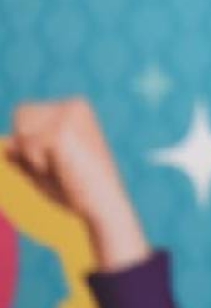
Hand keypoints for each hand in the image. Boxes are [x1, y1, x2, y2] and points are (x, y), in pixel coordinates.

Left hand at [5, 97, 150, 271]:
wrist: (104, 202)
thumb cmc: (76, 187)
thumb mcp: (45, 165)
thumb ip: (23, 151)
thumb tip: (7, 143)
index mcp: (76, 107)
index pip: (25, 112)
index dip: (29, 141)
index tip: (58, 158)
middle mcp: (73, 105)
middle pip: (20, 116)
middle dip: (27, 146)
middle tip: (58, 165)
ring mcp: (68, 116)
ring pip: (20, 133)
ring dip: (31, 158)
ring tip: (59, 169)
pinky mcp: (61, 132)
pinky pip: (25, 148)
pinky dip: (35, 165)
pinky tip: (60, 170)